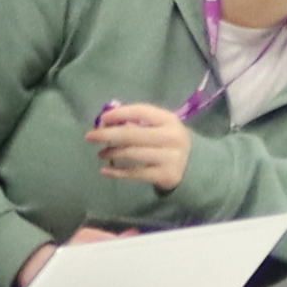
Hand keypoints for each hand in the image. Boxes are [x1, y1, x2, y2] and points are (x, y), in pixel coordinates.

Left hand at [79, 101, 194, 193]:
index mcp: (169, 120)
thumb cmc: (170, 142)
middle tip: (90, 137)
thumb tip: (107, 119)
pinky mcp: (164, 175)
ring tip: (100, 153)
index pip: (140, 111)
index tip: (102, 119)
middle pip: (133, 134)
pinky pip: (135, 173)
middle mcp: (170, 137)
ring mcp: (168, 157)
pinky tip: (105, 170)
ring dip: (112, 152)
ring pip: (132, 153)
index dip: (119, 114)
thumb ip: (139, 121)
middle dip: (108, 134)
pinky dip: (117, 172)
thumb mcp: (162, 127)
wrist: (195, 166)